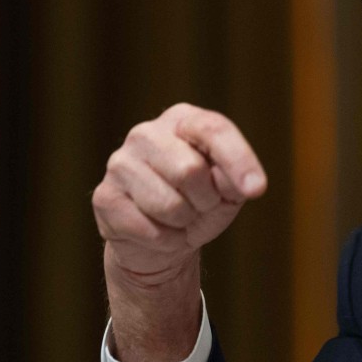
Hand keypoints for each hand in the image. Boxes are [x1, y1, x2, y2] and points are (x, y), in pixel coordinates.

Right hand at [92, 102, 266, 361]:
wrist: (163, 241)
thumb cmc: (202, 203)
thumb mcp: (229, 190)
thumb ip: (236, 180)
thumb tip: (245, 184)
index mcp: (183, 120)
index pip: (213, 128)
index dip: (238, 159)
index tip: (256, 190)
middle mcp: (147, 133)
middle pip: (189, 170)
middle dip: (206, 199)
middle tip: (203, 205)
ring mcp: (120, 163)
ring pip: (168, 204)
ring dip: (184, 222)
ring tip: (180, 217)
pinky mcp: (104, 196)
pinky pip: (146, 227)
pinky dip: (165, 239)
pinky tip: (159, 231)